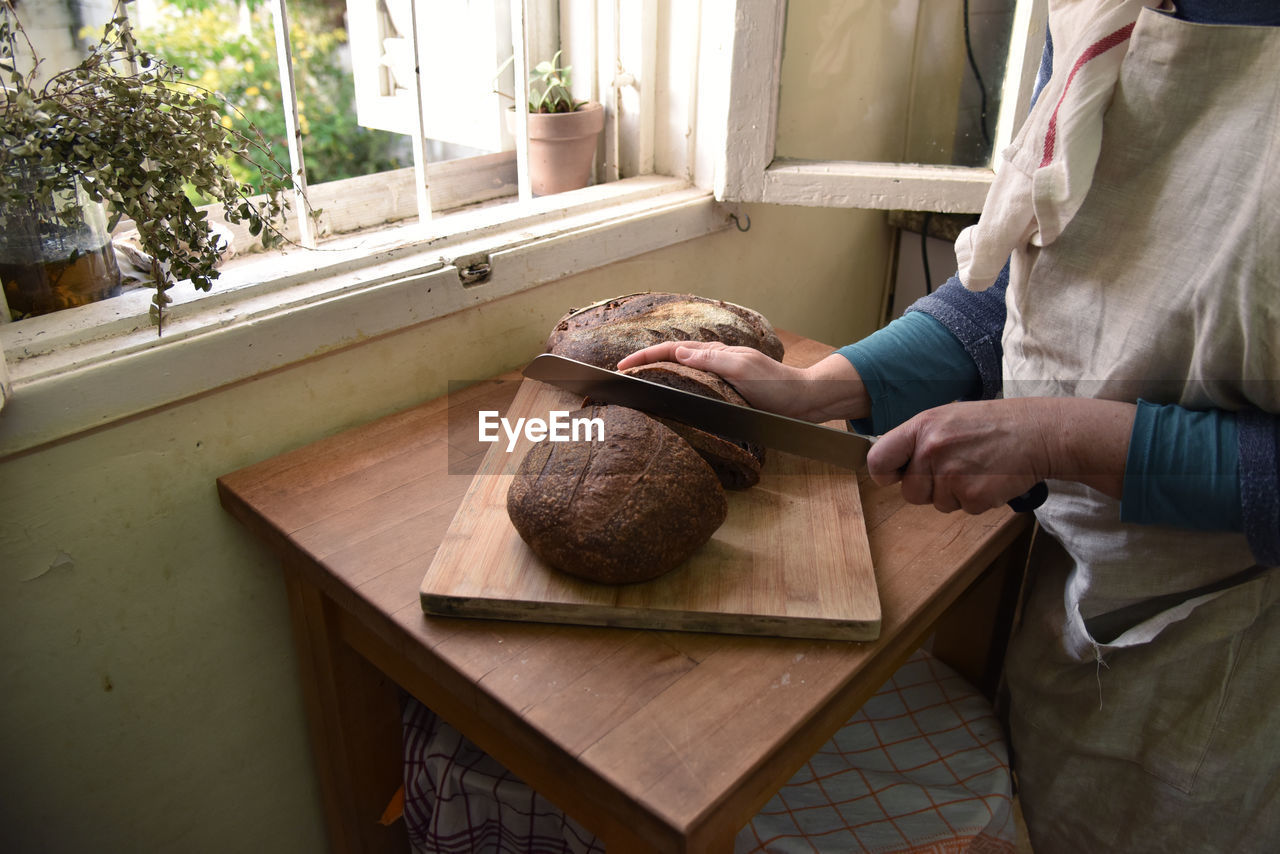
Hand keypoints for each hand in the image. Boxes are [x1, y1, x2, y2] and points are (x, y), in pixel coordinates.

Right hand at [616, 341, 868, 421]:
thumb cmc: (776, 385)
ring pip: (678, 372)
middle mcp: (713, 362)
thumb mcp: (744, 368)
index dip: (644, 357)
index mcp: (715, 354)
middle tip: (619, 377)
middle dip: (643, 364)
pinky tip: (667, 399)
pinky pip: (691, 386)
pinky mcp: (724, 392)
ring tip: (634, 386)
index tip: (621, 368)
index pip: (670, 350)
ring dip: (655, 375)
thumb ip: (712, 359)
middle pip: (670, 358)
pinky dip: (673, 388)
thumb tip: (678, 351)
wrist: (803, 400)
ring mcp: (718, 377)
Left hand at [866, 397, 1133, 513]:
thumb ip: (919, 440)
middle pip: (909, 492)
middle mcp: (931, 450)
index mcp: (921, 427)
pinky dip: (977, 500)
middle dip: (928, 488)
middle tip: (957, 468)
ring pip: (937, 504)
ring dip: (955, 494)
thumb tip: (891, 465)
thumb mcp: (948, 418)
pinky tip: (991, 478)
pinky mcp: (972, 495)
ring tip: (978, 468)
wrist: (1039, 432)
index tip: (894, 476)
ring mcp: (951, 474)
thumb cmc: (993, 424)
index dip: (885, 473)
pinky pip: (963, 509)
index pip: (878, 460)